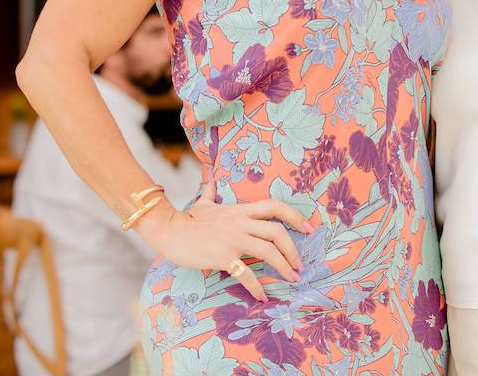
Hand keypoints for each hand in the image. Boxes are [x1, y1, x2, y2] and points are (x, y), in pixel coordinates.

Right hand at [137, 179, 314, 301]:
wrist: (169, 230)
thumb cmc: (187, 219)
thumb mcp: (203, 202)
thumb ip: (211, 192)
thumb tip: (212, 182)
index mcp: (240, 210)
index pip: (275, 206)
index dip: (295, 216)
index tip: (308, 228)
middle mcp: (240, 222)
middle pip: (277, 232)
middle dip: (293, 249)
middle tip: (299, 265)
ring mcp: (232, 239)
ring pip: (268, 252)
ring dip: (284, 267)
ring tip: (291, 279)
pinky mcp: (222, 256)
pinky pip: (245, 273)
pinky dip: (257, 287)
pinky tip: (262, 296)